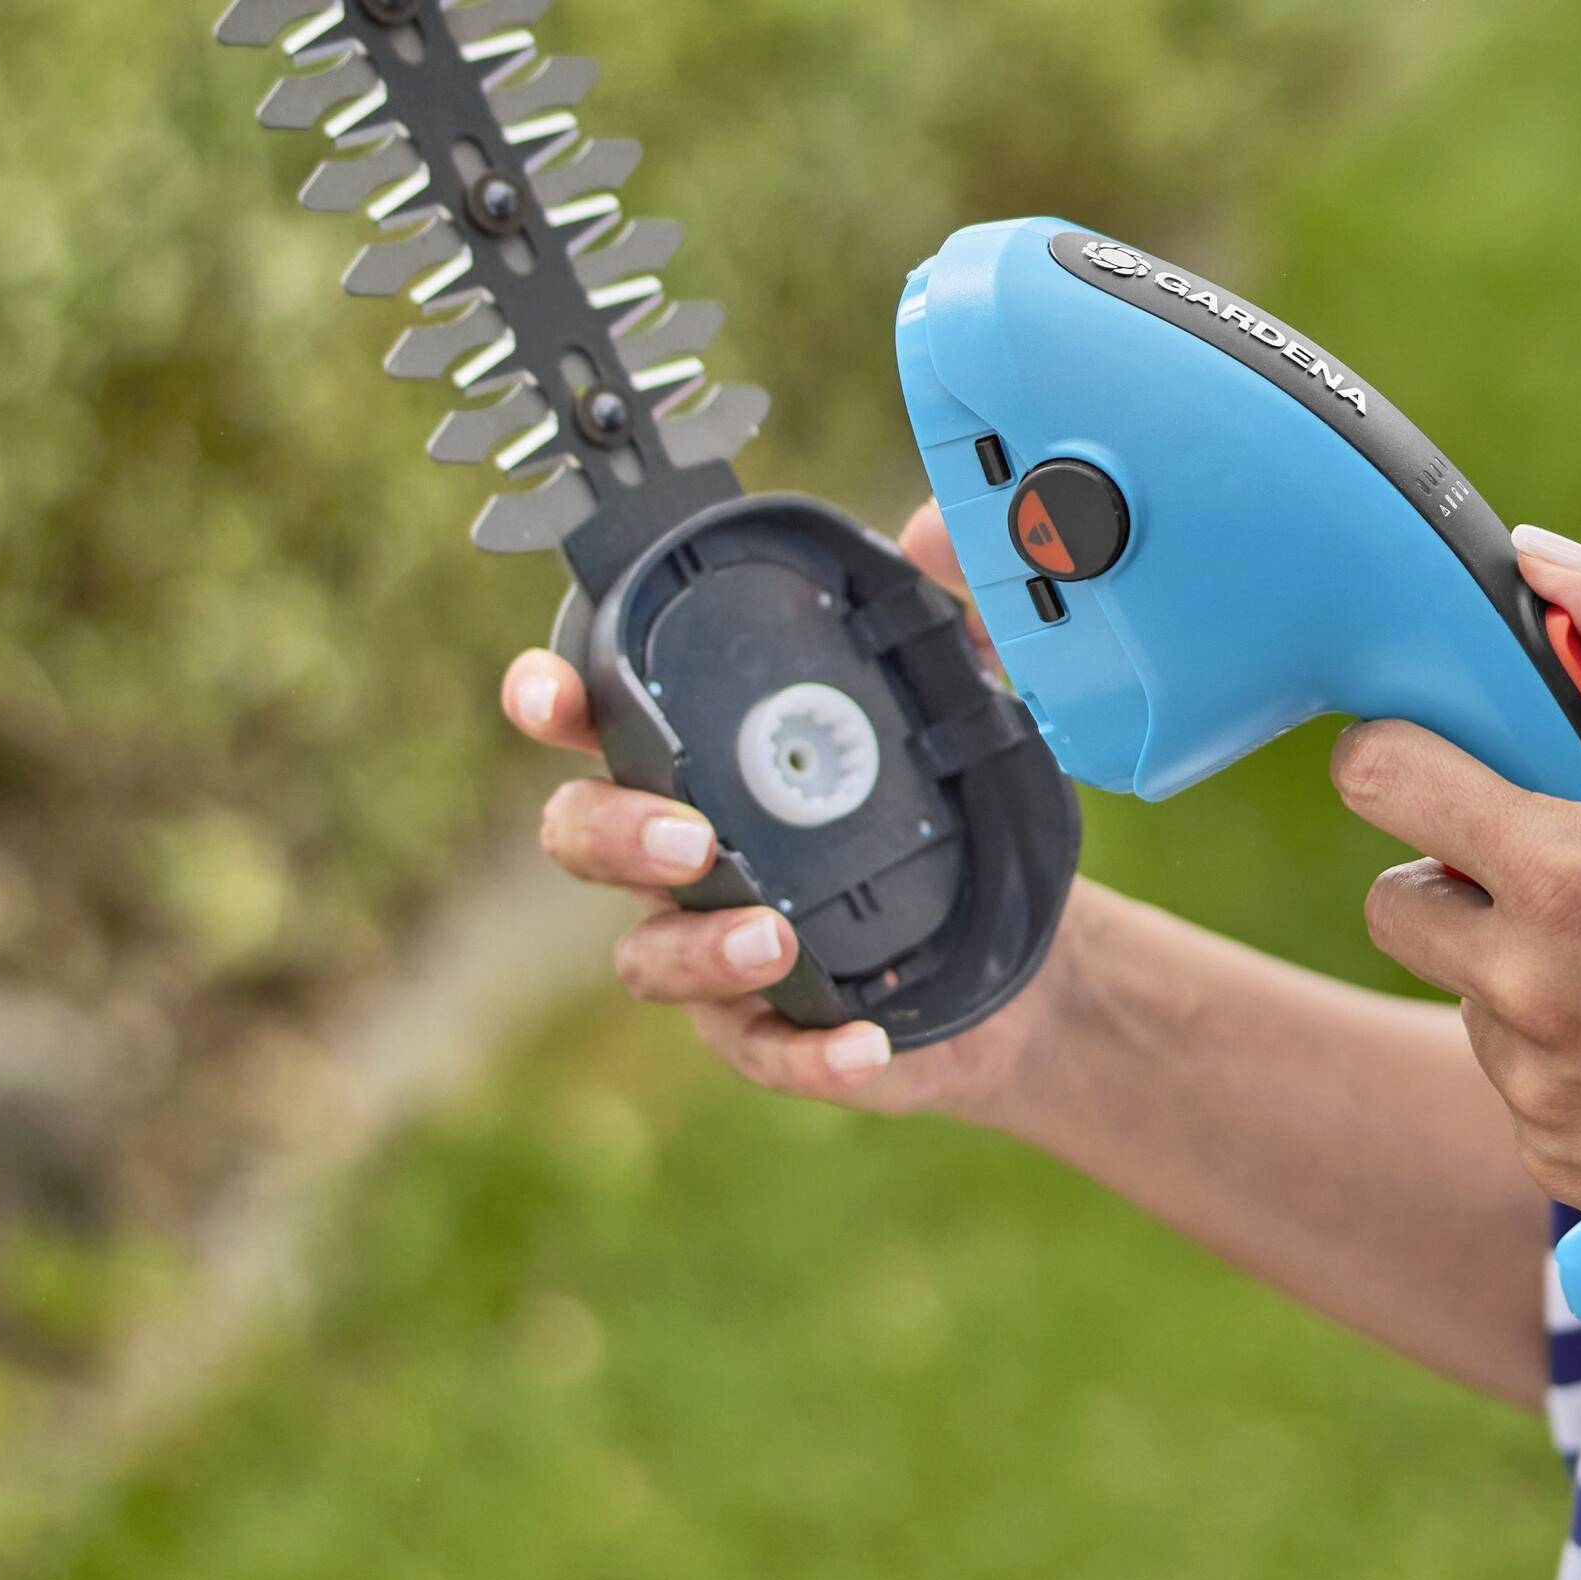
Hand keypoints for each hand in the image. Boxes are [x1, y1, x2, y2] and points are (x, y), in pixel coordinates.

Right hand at [501, 502, 1081, 1123]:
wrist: (1032, 954)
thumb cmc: (960, 807)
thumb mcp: (972, 696)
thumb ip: (949, 606)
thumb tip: (931, 528)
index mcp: (704, 752)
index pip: (591, 715)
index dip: (548, 699)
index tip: (548, 696)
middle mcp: (684, 849)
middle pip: (580, 836)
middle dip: (616, 834)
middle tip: (693, 841)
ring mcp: (712, 945)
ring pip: (645, 956)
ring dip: (698, 949)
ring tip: (776, 941)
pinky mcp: (768, 1030)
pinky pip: (755, 1049)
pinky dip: (802, 1051)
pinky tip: (864, 1041)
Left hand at [1331, 529, 1580, 1290]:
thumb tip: (1546, 560)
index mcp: (1566, 877)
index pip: (1381, 779)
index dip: (1399, 754)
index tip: (1436, 759)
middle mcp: (1531, 992)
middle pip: (1396, 900)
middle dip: (1457, 874)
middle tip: (1557, 873)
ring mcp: (1539, 1090)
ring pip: (1463, 994)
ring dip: (1518, 971)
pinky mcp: (1560, 1162)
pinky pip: (1516, 1085)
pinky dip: (1564, 1061)